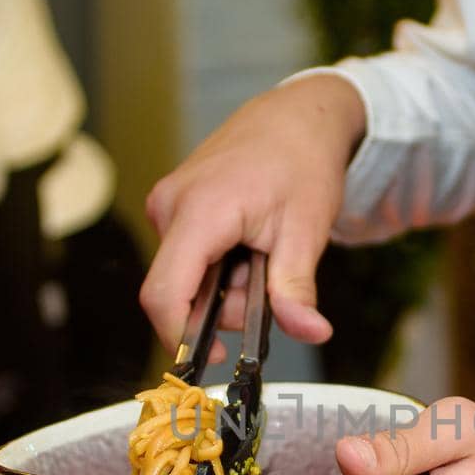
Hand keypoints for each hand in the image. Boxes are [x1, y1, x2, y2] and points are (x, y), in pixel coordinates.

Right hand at [140, 73, 365, 358]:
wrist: (297, 117)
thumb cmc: (302, 164)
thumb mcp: (306, 232)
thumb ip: (297, 289)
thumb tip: (310, 333)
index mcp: (200, 212)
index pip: (164, 294)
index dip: (180, 336)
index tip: (213, 356)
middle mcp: (170, 207)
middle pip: (177, 291)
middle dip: (221, 305)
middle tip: (267, 283)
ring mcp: (167, 205)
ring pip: (183, 278)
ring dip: (223, 285)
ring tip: (261, 253)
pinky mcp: (171, 207)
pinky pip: (185, 258)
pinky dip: (217, 266)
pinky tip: (245, 245)